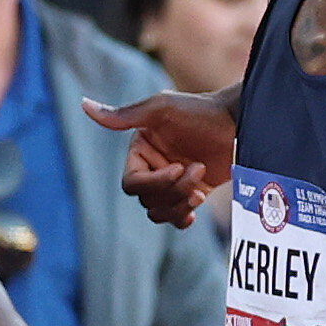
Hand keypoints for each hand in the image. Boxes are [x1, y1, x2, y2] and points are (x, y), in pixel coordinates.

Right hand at [83, 88, 237, 226]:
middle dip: (173, 190)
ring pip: (159, 212)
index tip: (179, 167)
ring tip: (200, 186)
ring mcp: (173, 182)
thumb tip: (84, 105)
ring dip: (179, 204)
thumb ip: (125, 115)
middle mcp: (152, 167)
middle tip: (198, 168)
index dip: (154, 182)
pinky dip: (181, 219)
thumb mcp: (161, 109)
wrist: (240, 122)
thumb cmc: (201, 111)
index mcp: (140, 151)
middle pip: (147, 200)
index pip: (132, 183)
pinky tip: (193, 212)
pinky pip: (176, 217)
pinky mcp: (193, 192)